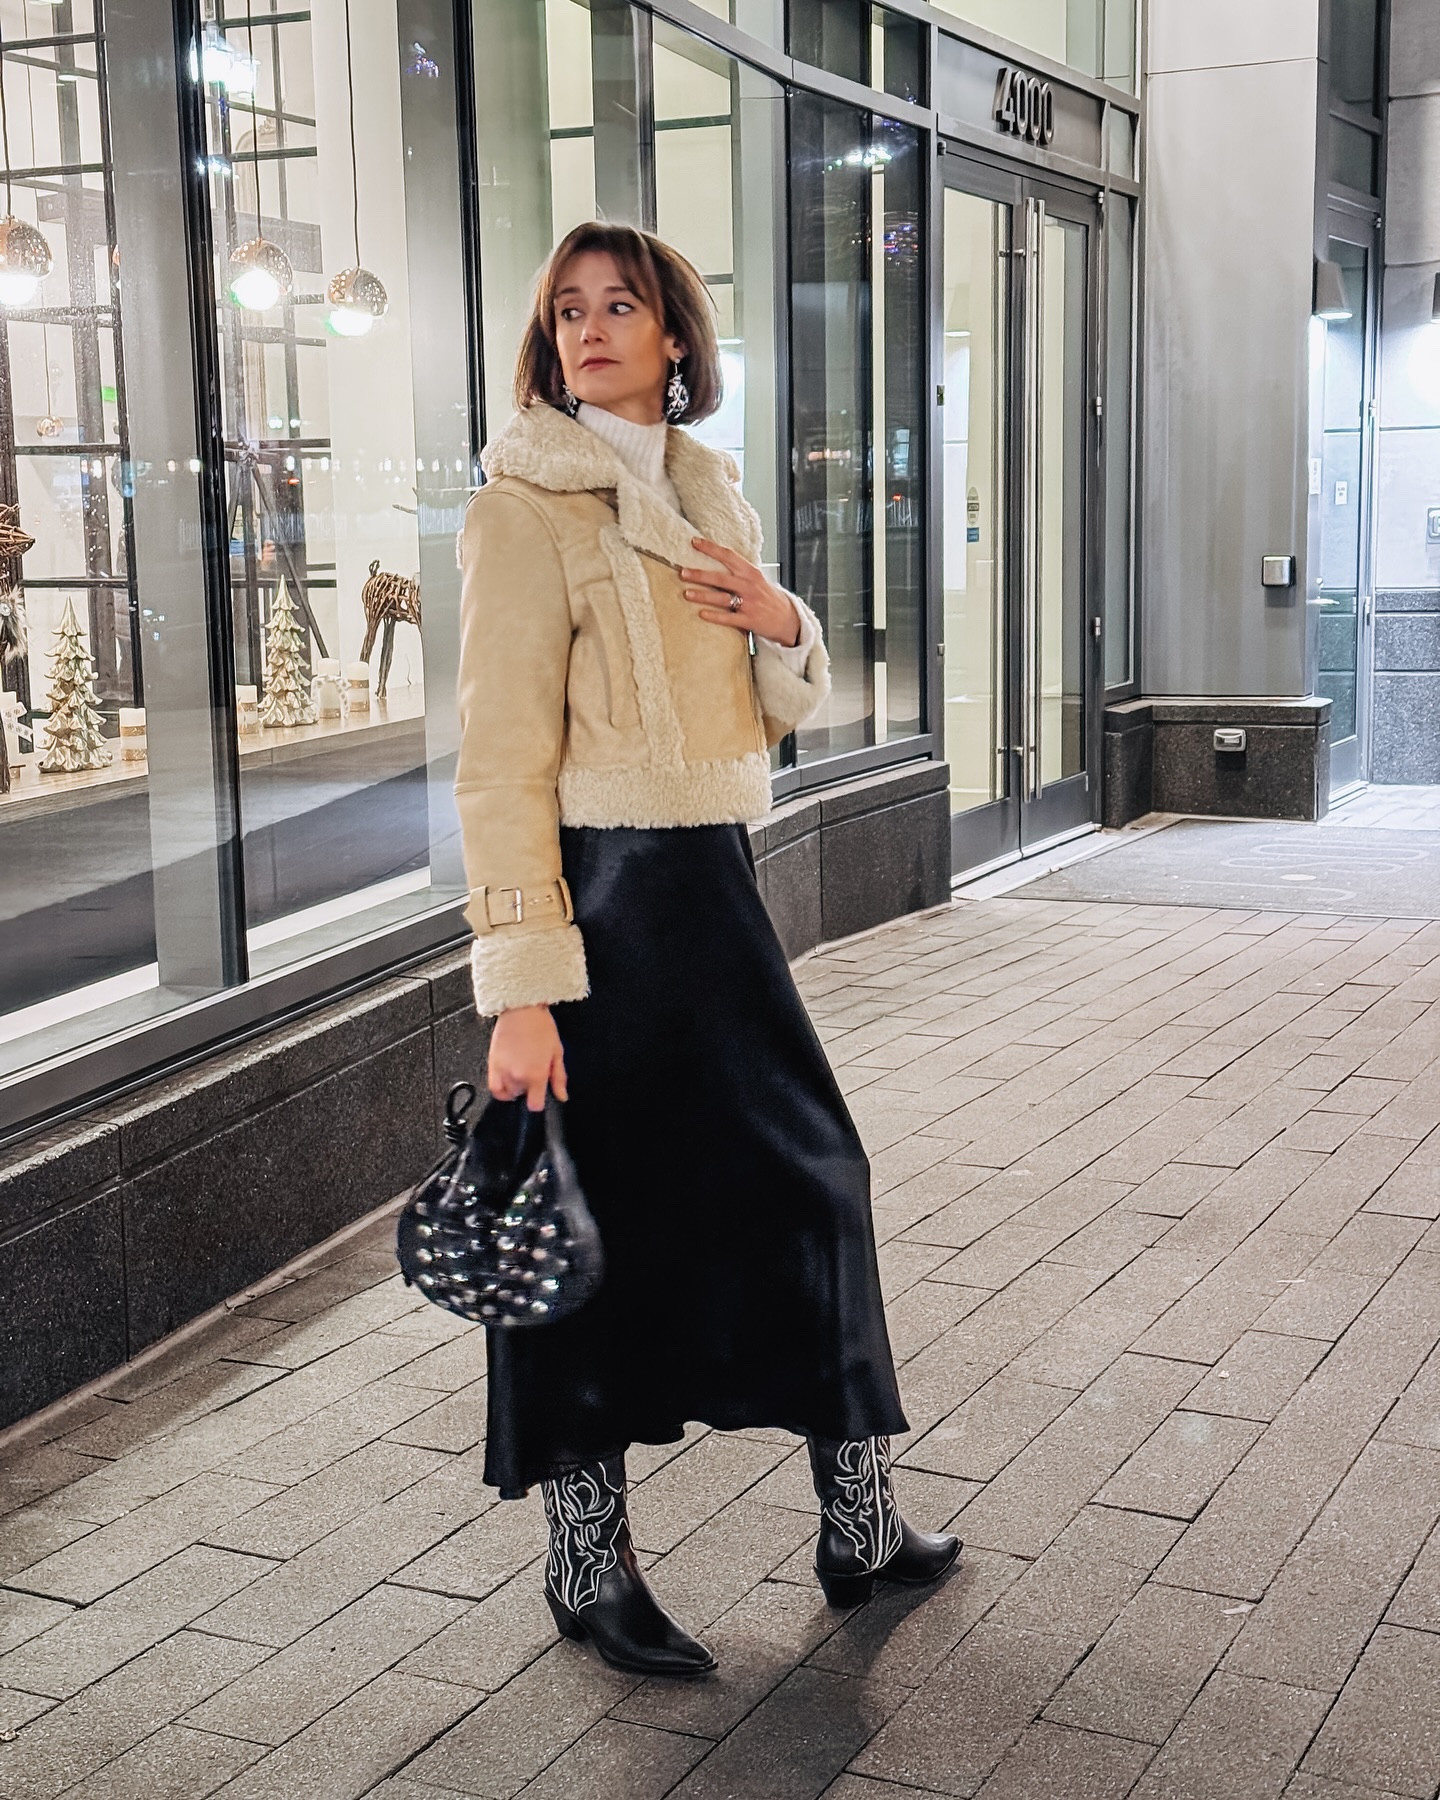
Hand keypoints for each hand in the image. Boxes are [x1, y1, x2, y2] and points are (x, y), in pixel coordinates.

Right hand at [488, 1003, 567, 1110]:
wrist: (522, 1009)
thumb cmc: (540, 1026)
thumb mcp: (557, 1052)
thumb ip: (559, 1078)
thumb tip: (562, 1095)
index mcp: (536, 1074)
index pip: (534, 1105)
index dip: (538, 1103)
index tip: (540, 1097)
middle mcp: (518, 1076)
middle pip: (521, 1097)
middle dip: (528, 1089)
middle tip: (533, 1074)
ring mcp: (503, 1071)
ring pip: (507, 1093)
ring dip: (514, 1088)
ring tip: (520, 1073)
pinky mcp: (492, 1064)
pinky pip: (493, 1087)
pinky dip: (500, 1088)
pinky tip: (507, 1079)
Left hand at [680, 538, 800, 647]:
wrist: (788, 618)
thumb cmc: (768, 597)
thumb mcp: (756, 578)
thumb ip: (739, 571)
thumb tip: (716, 558)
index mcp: (750, 572)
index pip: (729, 556)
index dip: (711, 548)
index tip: (694, 542)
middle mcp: (749, 586)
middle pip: (721, 578)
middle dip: (700, 575)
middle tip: (683, 572)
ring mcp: (749, 603)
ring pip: (722, 598)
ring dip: (703, 595)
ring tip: (686, 593)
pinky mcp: (749, 620)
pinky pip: (728, 618)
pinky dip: (714, 616)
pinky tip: (702, 613)